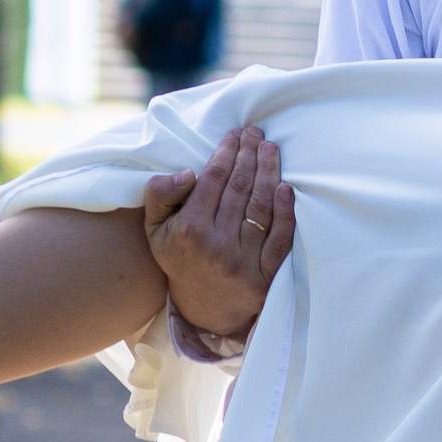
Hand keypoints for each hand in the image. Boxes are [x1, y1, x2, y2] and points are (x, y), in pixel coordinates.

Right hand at [142, 125, 296, 341]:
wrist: (203, 308)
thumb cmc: (180, 257)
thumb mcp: (155, 229)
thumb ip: (160, 195)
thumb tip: (188, 172)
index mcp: (189, 231)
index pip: (214, 180)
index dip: (226, 153)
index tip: (235, 135)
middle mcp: (217, 245)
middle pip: (240, 188)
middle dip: (249, 154)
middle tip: (256, 133)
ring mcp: (243, 262)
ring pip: (261, 207)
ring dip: (269, 172)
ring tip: (270, 148)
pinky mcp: (265, 276)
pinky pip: (280, 239)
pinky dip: (286, 212)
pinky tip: (286, 188)